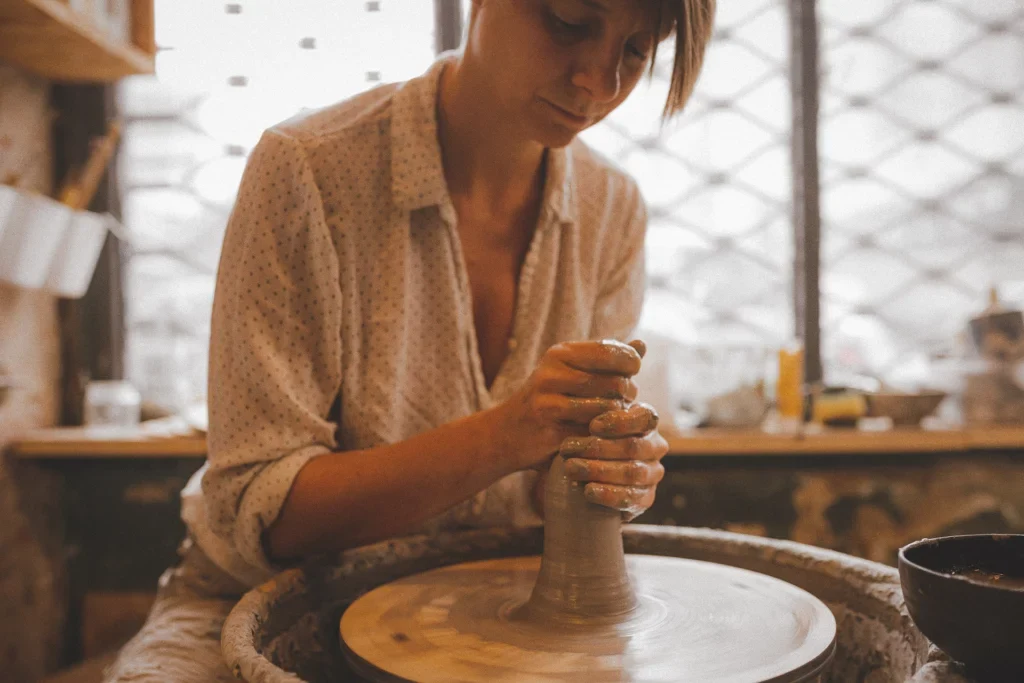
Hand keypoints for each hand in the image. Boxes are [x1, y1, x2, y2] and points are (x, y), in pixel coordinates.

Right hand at [494, 339, 642, 472]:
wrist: (505, 434)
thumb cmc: (547, 400)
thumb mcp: (572, 372)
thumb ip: (607, 360)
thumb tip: (642, 345)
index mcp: (560, 354)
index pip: (610, 351)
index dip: (630, 363)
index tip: (632, 373)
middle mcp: (551, 374)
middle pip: (614, 383)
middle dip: (627, 394)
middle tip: (624, 401)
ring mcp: (548, 403)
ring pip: (606, 409)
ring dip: (617, 417)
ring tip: (613, 416)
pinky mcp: (550, 431)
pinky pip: (593, 432)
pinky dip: (603, 435)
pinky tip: (600, 434)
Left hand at [561, 398, 667, 521]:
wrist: (585, 475)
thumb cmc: (586, 437)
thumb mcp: (588, 420)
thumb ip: (591, 409)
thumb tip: (584, 395)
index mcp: (646, 421)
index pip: (644, 417)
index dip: (620, 421)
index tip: (592, 426)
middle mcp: (655, 446)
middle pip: (633, 446)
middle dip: (598, 448)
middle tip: (567, 448)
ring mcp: (653, 473)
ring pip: (632, 472)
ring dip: (598, 470)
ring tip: (570, 468)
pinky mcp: (646, 498)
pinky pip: (632, 498)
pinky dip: (608, 495)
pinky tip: (588, 491)